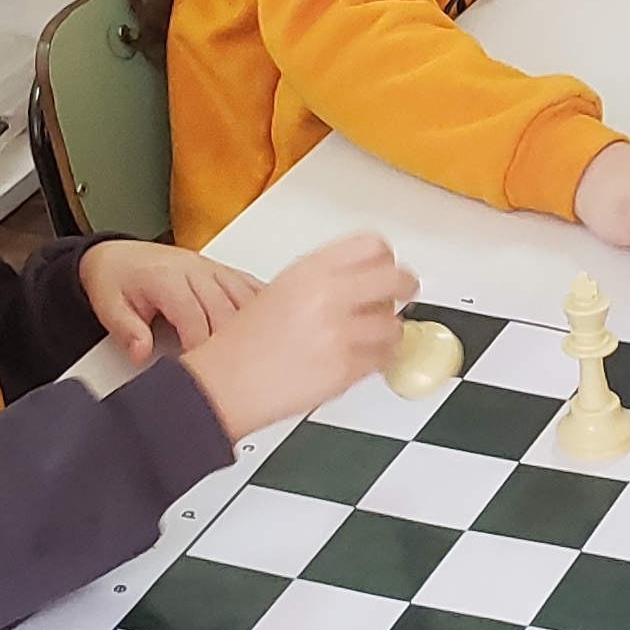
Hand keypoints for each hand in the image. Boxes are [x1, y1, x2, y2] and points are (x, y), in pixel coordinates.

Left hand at [78, 241, 259, 360]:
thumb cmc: (117, 281)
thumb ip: (126, 330)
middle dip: (231, 348)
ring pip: (248, 300)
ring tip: (255, 362)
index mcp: (168, 278)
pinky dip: (266, 310)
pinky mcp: (226, 274)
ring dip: (254, 331)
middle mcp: (196, 271)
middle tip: (231, 378)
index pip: (195, 317)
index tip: (201, 376)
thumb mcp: (109, 306)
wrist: (120, 258)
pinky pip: (254, 289)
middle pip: (227, 312)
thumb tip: (142, 351)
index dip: (201, 349)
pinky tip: (272, 332)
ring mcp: (214, 271)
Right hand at [177, 235, 415, 435]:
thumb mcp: (282, 289)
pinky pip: (383, 358)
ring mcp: (339, 333)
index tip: (389, 266)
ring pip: (395, 324)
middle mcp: (327, 296)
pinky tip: (360, 356)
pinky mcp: (346, 369)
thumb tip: (366, 278)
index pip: (372, 245)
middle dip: (405, 287)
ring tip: (372, 334)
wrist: (225, 384)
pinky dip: (377, 358)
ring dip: (389, 329)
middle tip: (405, 293)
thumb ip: (326, 279)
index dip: (387, 257)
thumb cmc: (244, 343)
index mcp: (309, 270)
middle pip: (395, 278)